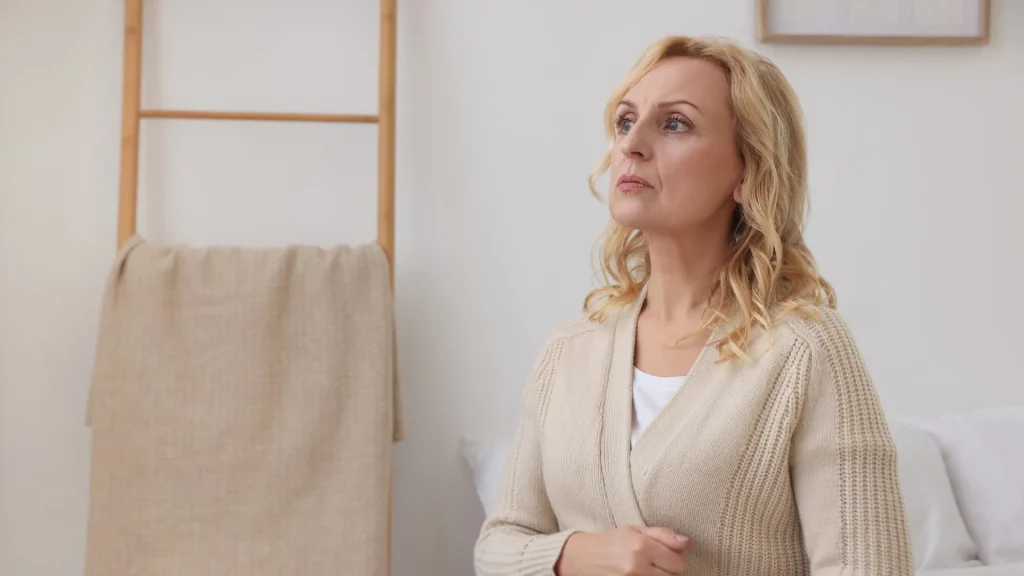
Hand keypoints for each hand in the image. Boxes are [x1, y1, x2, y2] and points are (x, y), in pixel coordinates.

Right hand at [555, 525, 690, 575]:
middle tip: (654, 563)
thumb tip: (687, 542)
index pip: (678, 562)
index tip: (664, 555)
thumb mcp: (635, 530)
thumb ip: (663, 535)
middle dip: (668, 570)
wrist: (582, 558)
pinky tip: (641, 575)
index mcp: (641, 546)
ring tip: (647, 570)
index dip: (674, 558)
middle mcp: (637, 566)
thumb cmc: (611, 542)